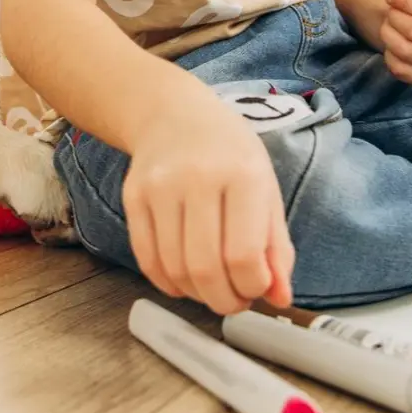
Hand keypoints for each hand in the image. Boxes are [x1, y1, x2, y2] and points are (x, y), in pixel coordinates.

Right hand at [123, 97, 294, 315]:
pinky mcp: (132, 195)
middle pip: (204, 267)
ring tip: (212, 287)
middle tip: (235, 300)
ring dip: (197, 295)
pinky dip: (167, 283)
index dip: (252, 287)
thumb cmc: (228, 153)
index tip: (257, 289)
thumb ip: (276, 246)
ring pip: (174, 269)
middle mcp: (196, 177)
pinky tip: (183, 280)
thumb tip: (279, 298)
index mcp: (242, 174)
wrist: (173, 112)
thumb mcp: (265, 189)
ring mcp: (159, 186)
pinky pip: (146, 259)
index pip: (243, 254)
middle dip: (224, 300)